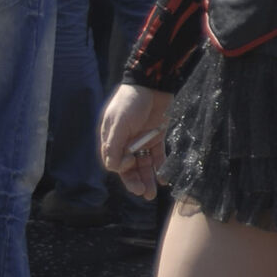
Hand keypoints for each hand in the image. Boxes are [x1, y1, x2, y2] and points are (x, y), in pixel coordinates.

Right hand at [99, 84, 172, 199]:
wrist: (153, 83)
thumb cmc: (131, 101)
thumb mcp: (119, 123)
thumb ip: (114, 145)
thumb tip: (112, 168)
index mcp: (112, 138)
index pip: (114, 162)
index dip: (122, 168)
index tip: (131, 162)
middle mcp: (126, 142)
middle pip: (129, 167)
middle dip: (135, 181)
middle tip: (143, 194)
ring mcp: (141, 140)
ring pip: (143, 165)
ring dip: (147, 179)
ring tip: (151, 194)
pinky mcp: (156, 136)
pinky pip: (157, 156)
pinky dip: (160, 167)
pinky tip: (164, 180)